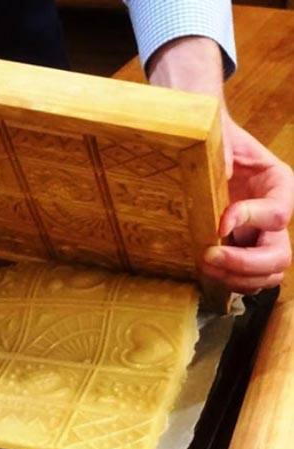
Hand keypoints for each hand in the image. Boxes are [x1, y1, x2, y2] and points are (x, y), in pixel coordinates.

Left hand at [148, 36, 293, 293]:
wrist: (199, 144)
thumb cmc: (212, 137)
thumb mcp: (219, 137)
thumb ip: (223, 153)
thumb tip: (221, 172)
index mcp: (278, 184)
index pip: (278, 212)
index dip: (250, 220)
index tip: (219, 223)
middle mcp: (274, 214)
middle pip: (280, 255)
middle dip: (246, 263)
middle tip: (209, 256)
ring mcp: (259, 235)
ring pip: (268, 274)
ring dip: (238, 278)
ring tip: (206, 264)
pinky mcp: (240, 248)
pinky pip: (248, 278)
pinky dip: (232, 281)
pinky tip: (207, 270)